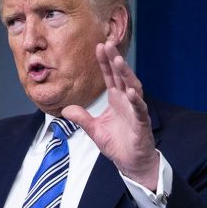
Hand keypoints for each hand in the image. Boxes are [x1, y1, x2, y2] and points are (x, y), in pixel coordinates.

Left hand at [63, 43, 159, 189]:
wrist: (131, 163)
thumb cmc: (117, 145)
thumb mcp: (94, 130)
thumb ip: (81, 118)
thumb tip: (65, 109)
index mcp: (117, 100)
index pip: (110, 77)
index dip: (105, 62)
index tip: (99, 46)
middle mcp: (127, 101)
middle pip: (122, 77)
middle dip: (115, 60)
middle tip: (108, 44)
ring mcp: (136, 111)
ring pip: (134, 88)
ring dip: (126, 74)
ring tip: (118, 61)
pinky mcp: (142, 123)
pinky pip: (140, 110)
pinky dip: (136, 101)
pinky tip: (130, 92)